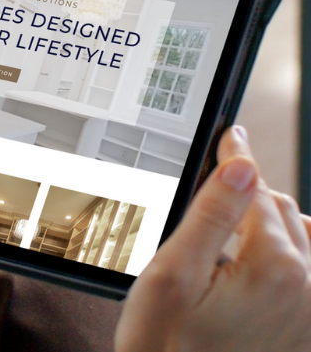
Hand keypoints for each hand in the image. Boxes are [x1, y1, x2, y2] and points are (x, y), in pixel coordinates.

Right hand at [116, 126, 310, 350]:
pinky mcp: (306, 330)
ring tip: (233, 233)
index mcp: (274, 267)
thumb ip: (210, 216)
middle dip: (248, 196)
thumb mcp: (172, 277)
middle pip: (281, 210)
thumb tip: (240, 167)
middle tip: (213, 191)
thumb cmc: (168, 351)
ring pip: (302, 237)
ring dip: (272, 224)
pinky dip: (288, 255)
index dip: (235, 159)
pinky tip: (257, 265)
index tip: (230, 135)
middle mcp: (307, 287)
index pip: (255, 189)